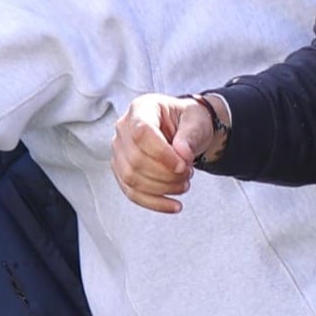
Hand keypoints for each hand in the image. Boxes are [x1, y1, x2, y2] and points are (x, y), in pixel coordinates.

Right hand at [114, 92, 219, 212]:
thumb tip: (181, 154)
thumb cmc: (189, 122)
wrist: (185, 131)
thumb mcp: (197, 121)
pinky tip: (174, 206)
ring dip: (161, 189)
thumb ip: (190, 135)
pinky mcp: (121, 171)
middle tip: (188, 174)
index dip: (162, 154)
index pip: (141, 133)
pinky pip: (131, 192)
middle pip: (135, 159)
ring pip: (131, 178)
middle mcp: (123, 128)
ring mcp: (119, 151)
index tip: (184, 166)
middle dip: (165, 174)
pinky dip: (154, 203)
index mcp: (141, 108)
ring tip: (184, 185)